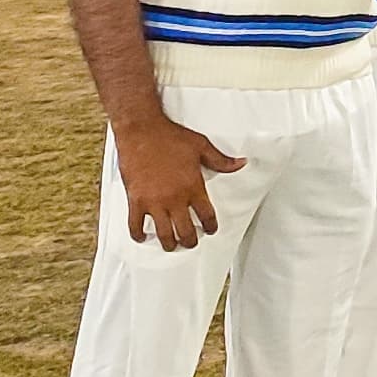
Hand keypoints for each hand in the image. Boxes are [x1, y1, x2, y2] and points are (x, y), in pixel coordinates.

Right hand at [117, 112, 243, 248]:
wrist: (142, 131)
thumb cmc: (171, 137)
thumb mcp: (201, 146)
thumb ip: (221, 160)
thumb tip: (242, 163)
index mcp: (193, 186)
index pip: (206, 215)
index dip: (210, 226)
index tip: (210, 230)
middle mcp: (174, 198)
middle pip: (185, 231)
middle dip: (190, 240)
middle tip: (191, 242)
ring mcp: (154, 202)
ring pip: (163, 233)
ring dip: (169, 243)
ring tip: (172, 245)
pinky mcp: (135, 200)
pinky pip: (135, 225)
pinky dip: (139, 235)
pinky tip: (143, 237)